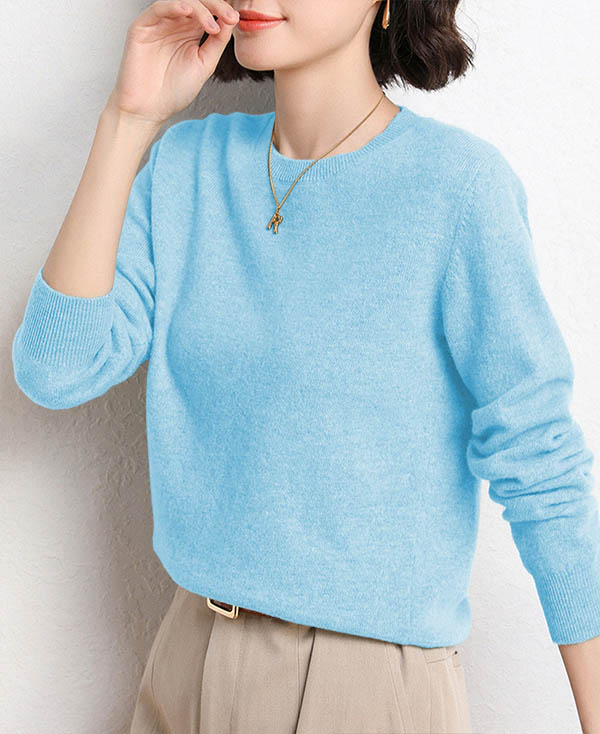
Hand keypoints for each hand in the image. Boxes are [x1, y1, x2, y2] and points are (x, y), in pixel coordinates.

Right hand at [105, 0, 238, 125]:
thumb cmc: (174, 90)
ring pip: (181, 2)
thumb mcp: (204, 64)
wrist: (150, 109)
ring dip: (200, 9)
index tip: (235, 19)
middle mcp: (174, 24)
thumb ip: (217, 42)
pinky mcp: (142, 26)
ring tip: (212, 26)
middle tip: (229, 17)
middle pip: (196, 3)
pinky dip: (175, 6)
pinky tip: (189, 12)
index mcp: (189, 32)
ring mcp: (158, 24)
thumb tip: (232, 20)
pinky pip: (159, 8)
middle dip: (215, 6)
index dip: (221, 11)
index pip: (208, 11)